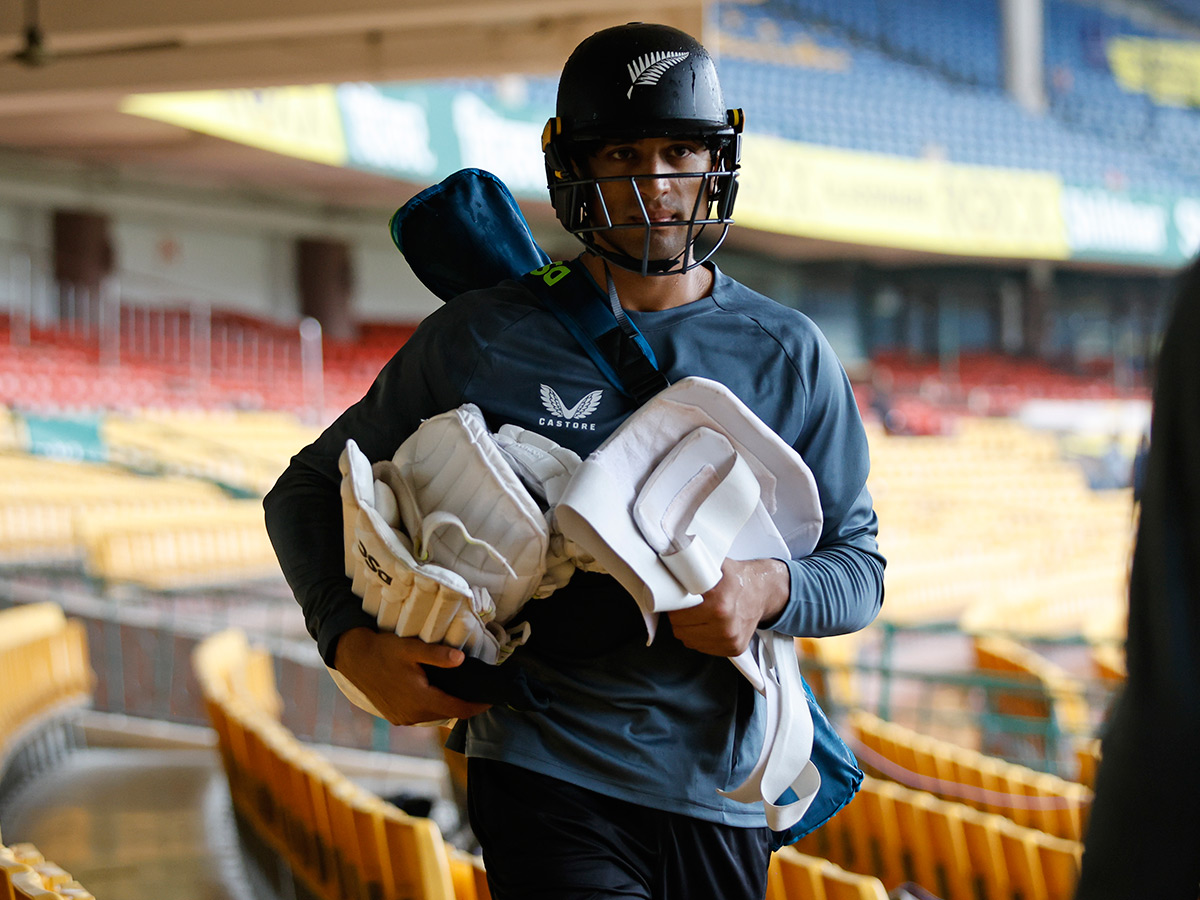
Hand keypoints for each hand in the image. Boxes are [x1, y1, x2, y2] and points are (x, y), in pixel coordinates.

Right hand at [332, 627, 491, 725]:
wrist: (354, 658)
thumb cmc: (383, 650)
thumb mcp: (411, 648)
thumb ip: (437, 655)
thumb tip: (461, 659)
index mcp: (420, 700)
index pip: (458, 709)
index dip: (477, 706)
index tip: (492, 699)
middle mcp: (412, 715)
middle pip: (447, 714)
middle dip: (464, 705)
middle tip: (478, 691)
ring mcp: (402, 718)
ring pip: (434, 716)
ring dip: (447, 706)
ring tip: (460, 691)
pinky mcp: (395, 716)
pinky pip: (421, 715)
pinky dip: (432, 707)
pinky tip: (436, 692)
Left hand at [667, 558, 788, 656]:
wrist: (763, 591)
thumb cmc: (738, 578)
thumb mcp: (716, 565)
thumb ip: (694, 567)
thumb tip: (673, 563)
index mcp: (720, 604)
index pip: (678, 613)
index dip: (673, 606)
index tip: (675, 600)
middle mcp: (726, 625)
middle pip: (681, 629)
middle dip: (679, 617)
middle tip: (687, 606)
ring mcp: (730, 640)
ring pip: (689, 640)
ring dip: (688, 629)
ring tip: (698, 614)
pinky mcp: (734, 649)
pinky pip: (702, 648)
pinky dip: (700, 637)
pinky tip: (707, 624)